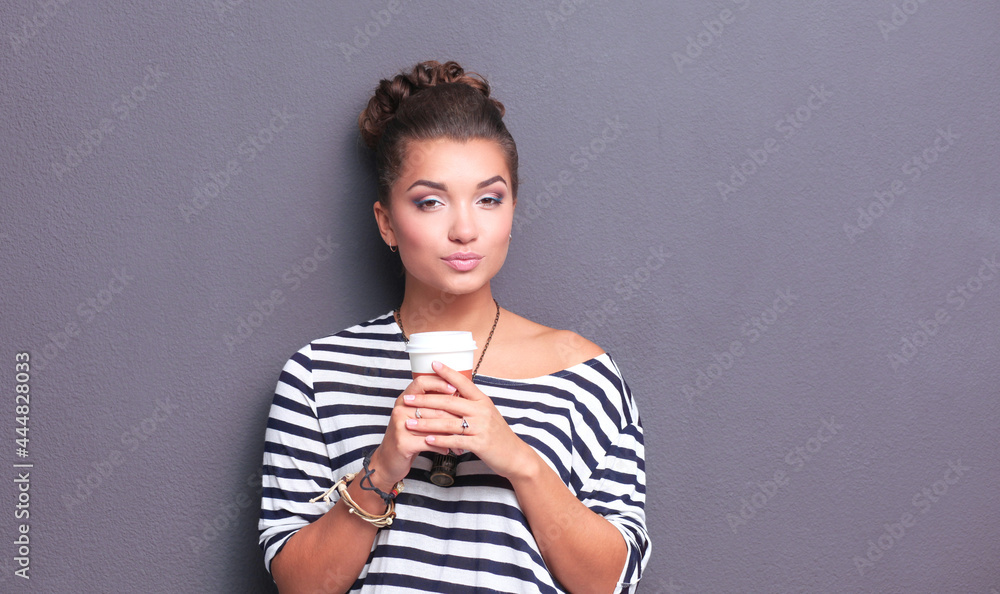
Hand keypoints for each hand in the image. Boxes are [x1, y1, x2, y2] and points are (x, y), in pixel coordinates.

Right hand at [369, 373, 461, 487]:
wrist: (387, 461)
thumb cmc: (407, 437)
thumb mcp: (415, 417)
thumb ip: (430, 406)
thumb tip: (458, 396)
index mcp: (405, 399)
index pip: (422, 382)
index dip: (439, 383)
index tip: (454, 388)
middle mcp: (400, 409)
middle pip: (433, 406)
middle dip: (454, 414)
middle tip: (469, 420)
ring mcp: (400, 425)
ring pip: (433, 425)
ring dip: (451, 434)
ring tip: (464, 438)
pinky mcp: (403, 442)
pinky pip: (429, 442)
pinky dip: (442, 446)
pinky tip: (450, 450)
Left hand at [401, 361, 533, 479]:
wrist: (515, 456)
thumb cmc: (497, 435)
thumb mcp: (487, 414)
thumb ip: (470, 405)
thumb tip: (451, 395)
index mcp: (483, 400)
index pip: (463, 382)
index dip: (447, 372)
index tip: (432, 364)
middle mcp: (482, 410)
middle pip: (449, 402)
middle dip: (425, 400)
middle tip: (407, 398)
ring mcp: (481, 427)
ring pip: (448, 422)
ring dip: (425, 423)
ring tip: (409, 422)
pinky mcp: (480, 444)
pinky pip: (455, 441)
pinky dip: (439, 440)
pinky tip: (426, 440)